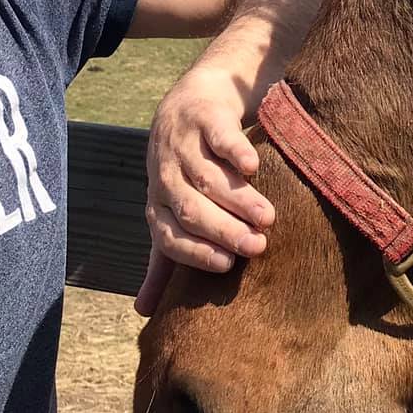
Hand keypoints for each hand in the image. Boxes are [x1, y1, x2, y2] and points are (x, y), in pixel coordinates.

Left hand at [137, 62, 274, 313]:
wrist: (197, 100)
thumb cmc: (188, 167)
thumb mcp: (173, 209)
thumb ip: (165, 257)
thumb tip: (143, 312)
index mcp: (156, 202)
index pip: (168, 234)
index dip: (195, 251)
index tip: (228, 265)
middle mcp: (164, 173)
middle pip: (190, 207)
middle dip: (223, 230)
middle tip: (258, 246)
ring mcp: (182, 142)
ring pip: (208, 176)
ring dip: (238, 198)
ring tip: (269, 217)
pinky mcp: (205, 115)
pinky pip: (218, 136)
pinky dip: (234, 152)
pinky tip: (254, 168)